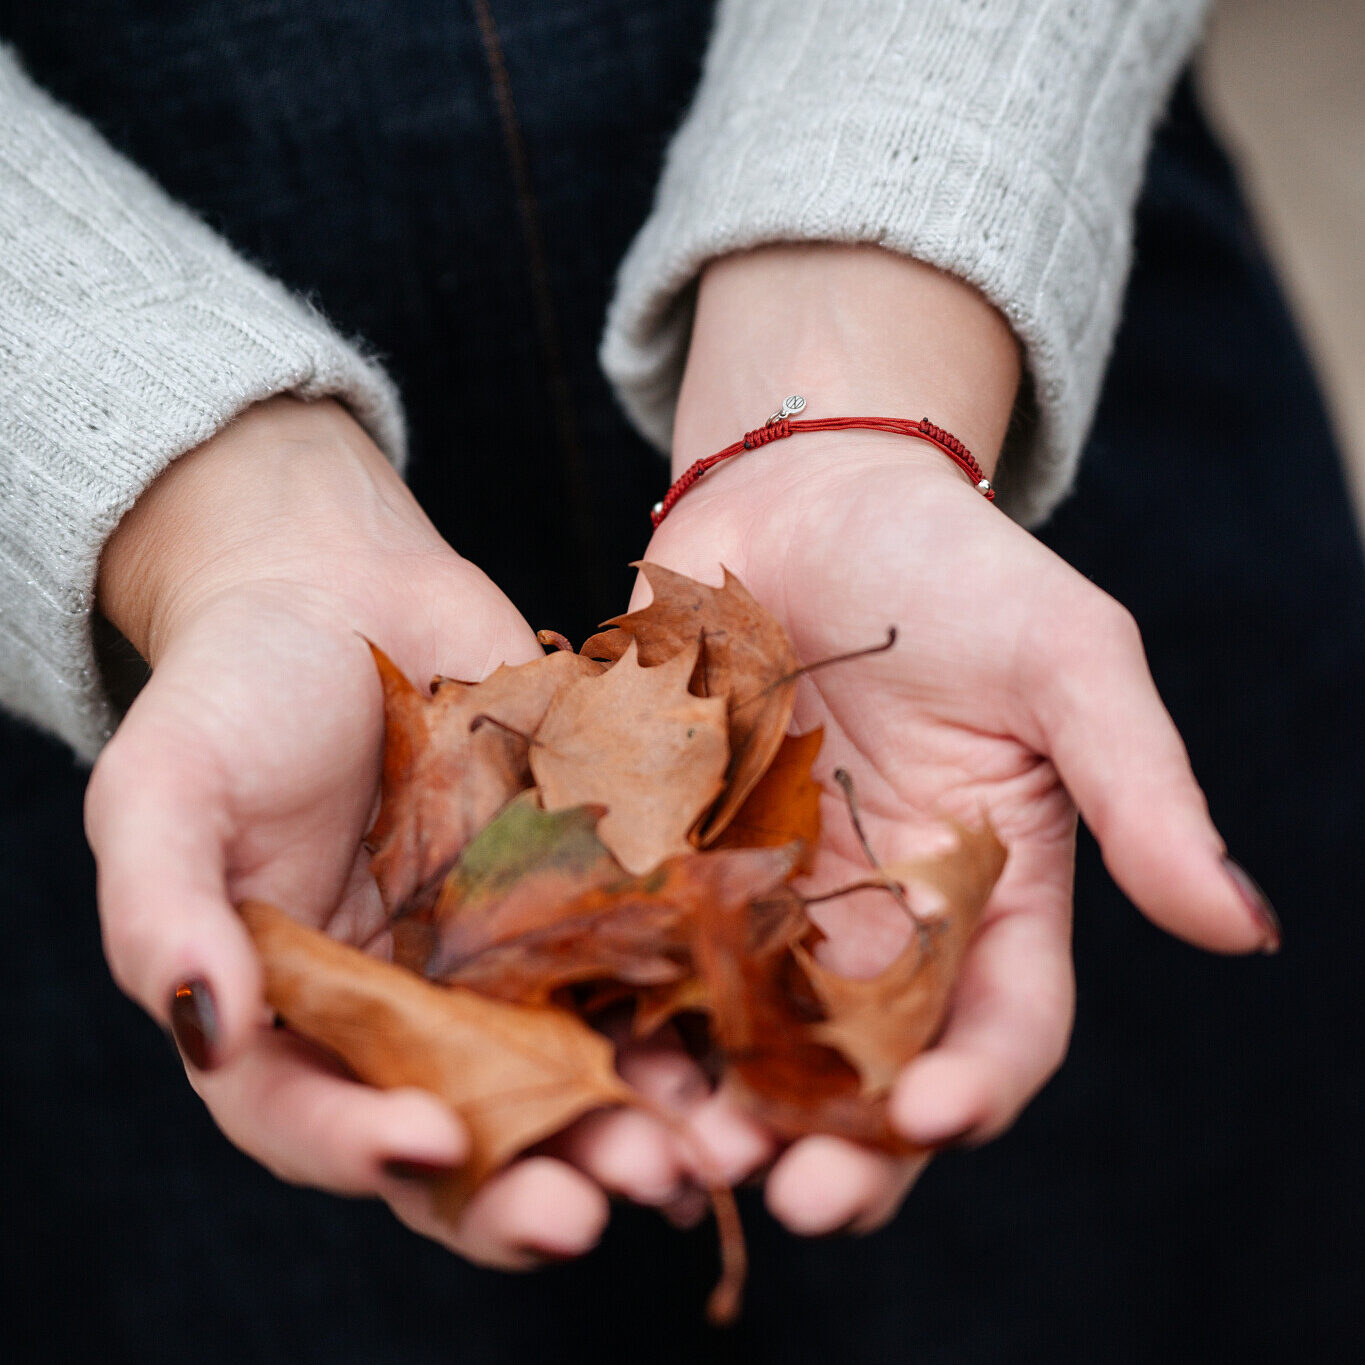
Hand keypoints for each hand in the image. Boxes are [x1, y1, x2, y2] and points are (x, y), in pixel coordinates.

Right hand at [86, 396, 695, 1265]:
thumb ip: (160, 913)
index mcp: (291, 1013)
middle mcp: (403, 1010)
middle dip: (523, 1185)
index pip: (314, 1119)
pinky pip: (631, 972)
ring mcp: (498, 960)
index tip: (430, 1144)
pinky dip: (678, 1019)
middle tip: (590, 1209)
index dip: (363, 1150)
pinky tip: (725, 1049)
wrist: (343, 592)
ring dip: (624, 1126)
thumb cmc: (232, 692)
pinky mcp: (576, 897)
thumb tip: (209, 1032)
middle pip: (461, 1131)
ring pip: (564, 1074)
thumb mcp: (161, 792)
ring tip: (685, 1157)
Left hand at [638, 245, 1278, 1234]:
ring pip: (746, 1039)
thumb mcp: (1068, 663)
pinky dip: (628, 1009)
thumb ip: (1139, 789)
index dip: (975, 1088)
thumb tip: (1243, 927)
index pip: (997, 1031)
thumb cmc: (957, 570)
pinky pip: (646, 953)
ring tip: (684, 1146)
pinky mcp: (669, 856)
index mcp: (984, 896)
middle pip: (863, 1073)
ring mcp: (764, 897)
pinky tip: (595, 1045)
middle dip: (837, 1146)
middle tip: (793, 1193)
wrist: (810, 496)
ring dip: (720, 1104)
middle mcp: (874, 920)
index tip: (930, 1116)